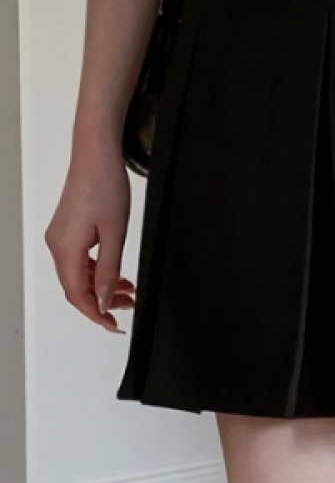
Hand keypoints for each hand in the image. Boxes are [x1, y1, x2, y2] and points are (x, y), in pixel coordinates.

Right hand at [45, 137, 134, 333]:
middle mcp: (57, 245)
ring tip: (129, 292)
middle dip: (101, 302)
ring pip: (79, 275)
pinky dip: (99, 271)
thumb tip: (103, 300)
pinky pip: (81, 261)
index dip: (95, 314)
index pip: (76, 294)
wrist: (96, 156)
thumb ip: (109, 270)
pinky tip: (118, 274)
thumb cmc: (106, 187)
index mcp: (65, 249)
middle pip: (76, 287)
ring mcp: (61, 238)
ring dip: (102, 287)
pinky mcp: (69, 231)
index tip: (113, 325)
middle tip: (128, 307)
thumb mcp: (115, 234)